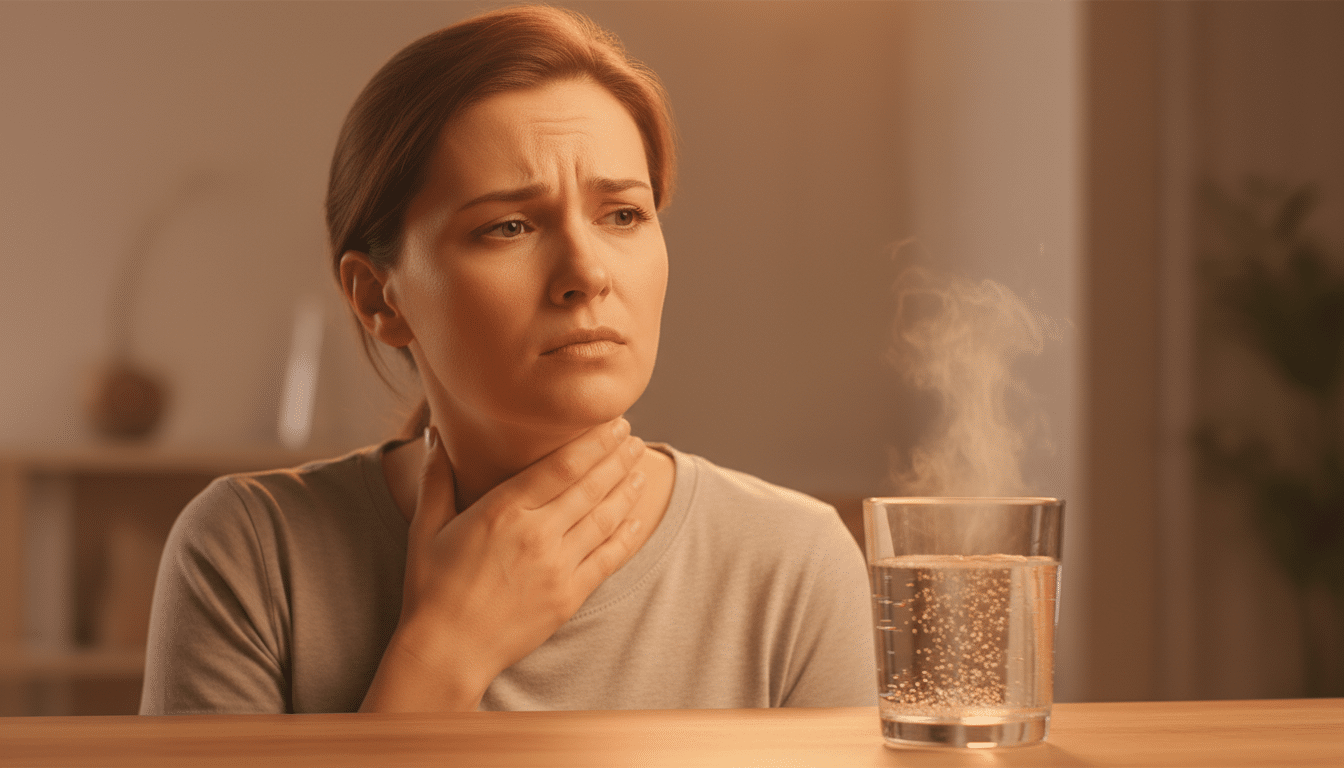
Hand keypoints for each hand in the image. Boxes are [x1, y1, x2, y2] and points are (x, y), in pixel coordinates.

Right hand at [362, 418, 647, 710]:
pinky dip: (627, 536)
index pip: (563, 465)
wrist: (446, 651)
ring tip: (640, 469)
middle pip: (591, 486)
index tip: (613, 424)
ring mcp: (557, 566)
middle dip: (617, 458)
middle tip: (633, 439)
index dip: (595, 442)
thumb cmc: (431, 588)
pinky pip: (608, 558)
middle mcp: (536, 534)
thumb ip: (435, 477)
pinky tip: (638, 518)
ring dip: (627, 490)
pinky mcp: (569, 596)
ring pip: (605, 518)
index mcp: (503, 510)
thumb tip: (435, 433)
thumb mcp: (427, 527)